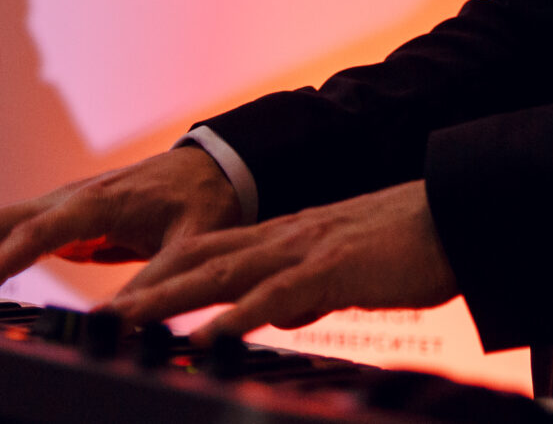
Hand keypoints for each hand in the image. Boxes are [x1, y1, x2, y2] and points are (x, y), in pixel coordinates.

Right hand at [0, 145, 245, 290]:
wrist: (215, 165)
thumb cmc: (204, 200)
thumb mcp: (190, 244)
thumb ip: (156, 282)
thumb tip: (118, 323)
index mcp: (95, 202)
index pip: (34, 235)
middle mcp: (68, 198)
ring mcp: (60, 205)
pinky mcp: (62, 217)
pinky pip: (7, 232)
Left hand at [106, 179, 458, 338]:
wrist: (457, 213)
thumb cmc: (408, 247)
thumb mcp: (344, 272)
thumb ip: (307, 290)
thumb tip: (282, 315)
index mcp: (284, 239)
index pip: (206, 255)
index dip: (161, 277)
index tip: (120, 302)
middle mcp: (282, 239)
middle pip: (196, 262)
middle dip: (143, 290)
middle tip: (95, 318)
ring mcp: (303, 251)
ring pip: (219, 275)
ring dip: (167, 301)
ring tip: (121, 324)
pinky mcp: (331, 269)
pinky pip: (274, 297)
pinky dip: (236, 318)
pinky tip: (206, 339)